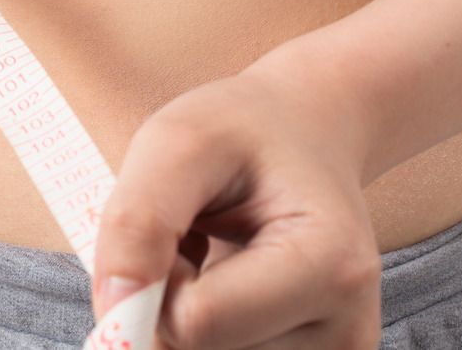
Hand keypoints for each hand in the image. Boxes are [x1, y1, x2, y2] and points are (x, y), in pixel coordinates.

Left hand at [90, 54, 381, 348]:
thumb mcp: (179, 142)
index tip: (171, 222)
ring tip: (212, 252)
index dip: (151, 278)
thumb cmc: (244, 132)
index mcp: (331, 270)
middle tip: (192, 233)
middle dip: (165, 295)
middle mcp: (347, 335)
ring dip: (181, 309)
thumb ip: (140, 222)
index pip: (193, 322)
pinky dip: (198, 327)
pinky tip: (222, 283)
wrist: (306, 134)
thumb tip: (114, 314)